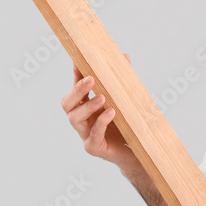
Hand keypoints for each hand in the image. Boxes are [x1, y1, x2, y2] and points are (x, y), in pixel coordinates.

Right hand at [60, 61, 142, 175]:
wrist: (138, 150)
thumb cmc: (128, 123)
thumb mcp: (125, 99)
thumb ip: (122, 80)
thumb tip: (124, 56)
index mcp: (86, 105)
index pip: (77, 87)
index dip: (76, 74)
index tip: (79, 60)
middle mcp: (82, 119)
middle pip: (67, 103)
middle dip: (77, 90)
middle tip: (91, 79)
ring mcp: (85, 134)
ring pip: (75, 118)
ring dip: (87, 106)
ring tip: (103, 97)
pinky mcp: (93, 147)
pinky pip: (93, 135)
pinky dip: (101, 123)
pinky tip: (111, 113)